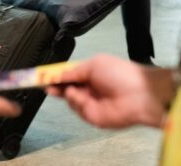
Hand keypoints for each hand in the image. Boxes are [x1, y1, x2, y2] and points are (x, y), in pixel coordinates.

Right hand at [46, 54, 167, 128]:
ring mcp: (91, 103)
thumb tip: (57, 75)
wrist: (139, 94)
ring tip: (73, 89)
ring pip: (69, 99)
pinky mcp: (92, 116)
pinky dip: (76, 101)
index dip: (56, 75)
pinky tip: (81, 96)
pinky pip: (77, 108)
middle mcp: (89, 88)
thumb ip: (73, 71)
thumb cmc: (119, 73)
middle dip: (54, 86)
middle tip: (41, 83)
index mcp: (90, 74)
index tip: (41, 75)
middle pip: (65, 88)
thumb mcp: (93, 64)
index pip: (69, 75)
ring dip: (68, 93)